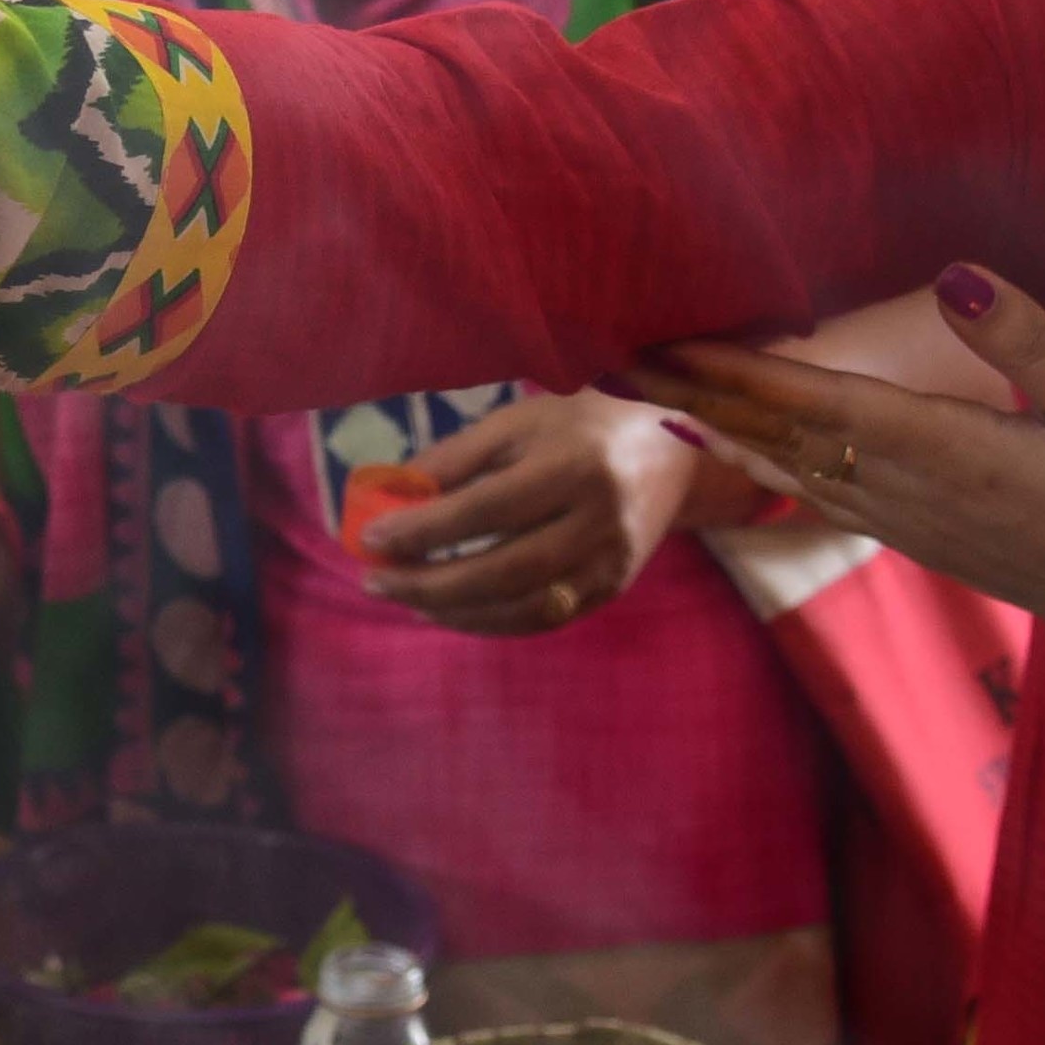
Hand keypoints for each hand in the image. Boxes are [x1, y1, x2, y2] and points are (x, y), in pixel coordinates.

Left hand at [351, 389, 696, 636]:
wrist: (673, 450)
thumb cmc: (582, 425)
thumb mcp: (518, 423)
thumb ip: (456, 458)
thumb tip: (391, 498)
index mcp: (576, 466)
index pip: (487, 509)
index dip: (425, 529)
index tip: (371, 539)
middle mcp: (599, 521)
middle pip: (505, 570)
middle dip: (431, 584)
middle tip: (376, 582)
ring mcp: (611, 563)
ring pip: (525, 608)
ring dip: (456, 612)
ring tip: (406, 599)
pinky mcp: (612, 589)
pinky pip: (544, 618)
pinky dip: (490, 622)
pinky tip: (449, 610)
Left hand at [635, 265, 1044, 683]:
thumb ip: (1030, 344)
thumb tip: (954, 276)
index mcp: (945, 452)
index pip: (814, 404)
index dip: (733, 373)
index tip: (663, 343)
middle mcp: (905, 493)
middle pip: (777, 439)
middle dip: (694, 396)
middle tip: (609, 357)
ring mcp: (906, 521)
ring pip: (786, 468)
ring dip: (717, 426)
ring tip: (651, 386)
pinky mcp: (917, 534)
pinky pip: (816, 491)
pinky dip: (761, 458)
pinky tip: (734, 441)